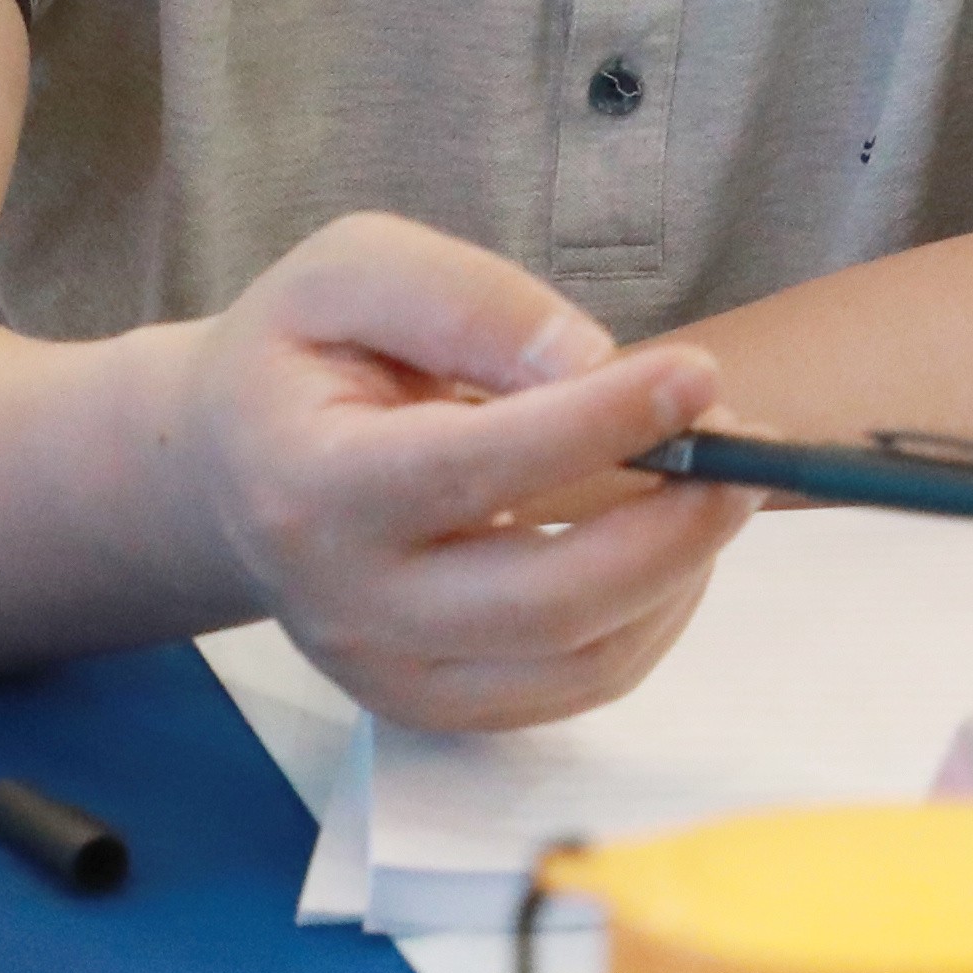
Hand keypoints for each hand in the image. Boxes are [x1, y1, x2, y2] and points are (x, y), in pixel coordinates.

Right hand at [163, 212, 748, 730]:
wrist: (227, 466)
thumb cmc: (300, 354)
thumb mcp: (353, 270)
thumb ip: (469, 301)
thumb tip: (589, 363)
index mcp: (311, 485)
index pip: (476, 469)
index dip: (602, 425)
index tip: (700, 376)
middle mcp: (346, 601)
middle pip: (544, 601)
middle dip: (674, 526)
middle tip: (745, 447)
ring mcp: (387, 671)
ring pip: (575, 661)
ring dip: (679, 575)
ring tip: (717, 483)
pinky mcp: (431, 703)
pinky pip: (573, 689)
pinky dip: (651, 622)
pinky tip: (669, 545)